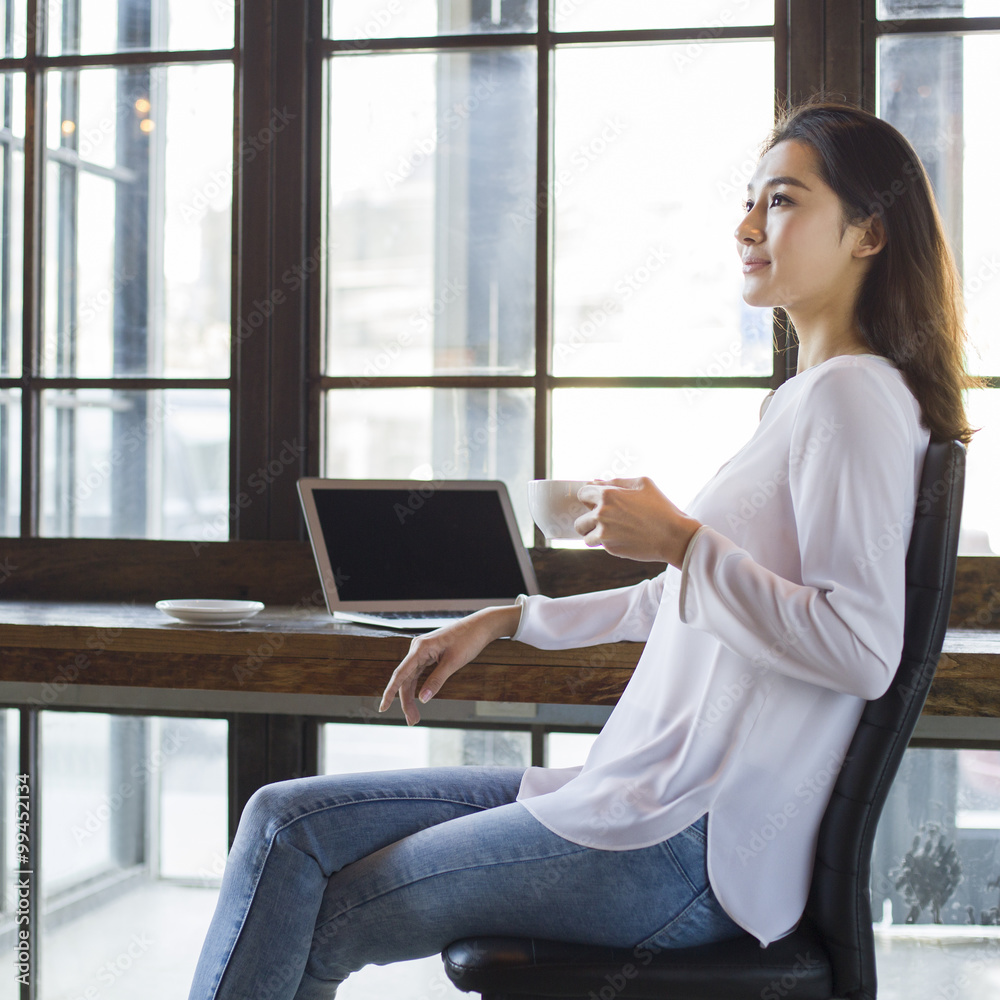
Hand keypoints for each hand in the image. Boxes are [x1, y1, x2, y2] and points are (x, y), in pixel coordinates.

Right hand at [379, 604, 521, 725]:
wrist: (480, 626)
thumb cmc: (468, 640)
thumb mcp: (453, 662)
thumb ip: (436, 681)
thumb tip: (423, 699)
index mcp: (420, 648)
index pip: (400, 674)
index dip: (389, 692)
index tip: (383, 708)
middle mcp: (417, 649)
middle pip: (405, 679)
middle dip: (406, 701)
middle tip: (412, 721)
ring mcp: (422, 651)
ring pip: (411, 678)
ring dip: (411, 697)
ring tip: (415, 716)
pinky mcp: (429, 654)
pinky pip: (418, 673)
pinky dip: (418, 687)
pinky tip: (417, 699)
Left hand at [575, 477, 700, 565]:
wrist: (674, 536)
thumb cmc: (661, 507)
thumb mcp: (643, 484)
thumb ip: (616, 482)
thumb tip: (595, 481)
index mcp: (608, 495)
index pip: (582, 495)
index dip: (589, 498)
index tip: (595, 502)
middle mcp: (602, 515)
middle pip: (579, 520)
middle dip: (589, 519)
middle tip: (603, 520)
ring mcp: (604, 534)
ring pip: (586, 536)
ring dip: (594, 534)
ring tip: (610, 531)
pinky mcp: (611, 549)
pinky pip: (601, 545)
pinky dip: (608, 542)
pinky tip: (624, 538)